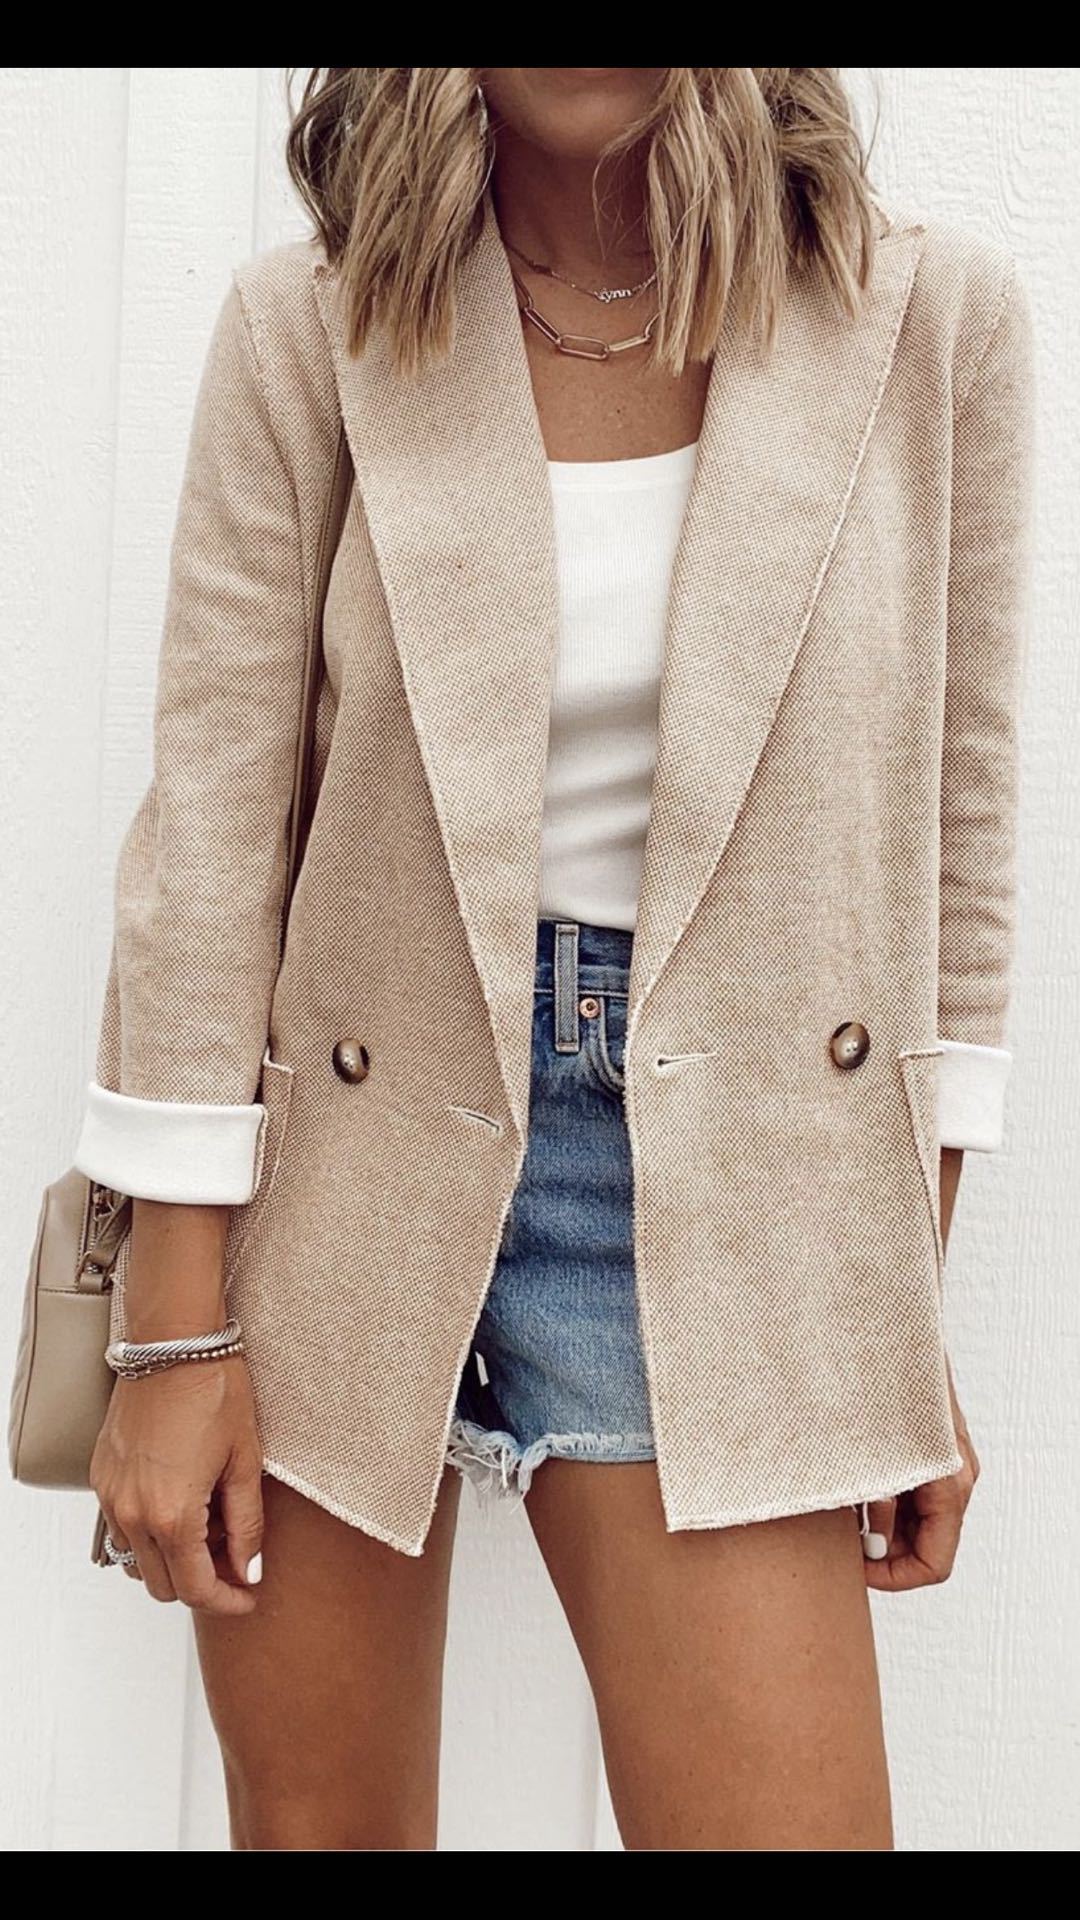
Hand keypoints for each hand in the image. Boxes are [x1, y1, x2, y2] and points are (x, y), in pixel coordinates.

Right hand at [91, 1356, 263, 1614]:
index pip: (196, 1590)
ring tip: (210, 1522)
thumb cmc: (214, 1392)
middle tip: (236, 1555)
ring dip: (173, 1559)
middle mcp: (133, 1513)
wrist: (174, 1344)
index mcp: (172, 1515)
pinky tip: (183, 1500)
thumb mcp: (245, 1462)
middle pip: (163, 1585)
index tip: (248, 1596)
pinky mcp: (102, 1477)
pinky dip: (150, 1532)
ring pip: (137, 1560)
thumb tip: (250, 1570)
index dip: (227, 1601)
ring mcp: (111, 1496)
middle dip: (202, 1582)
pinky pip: (121, 1527)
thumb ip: (248, 1525)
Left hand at [862, 1367, 979, 1590]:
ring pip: (917, 1521)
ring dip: (880, 1526)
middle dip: (884, 1553)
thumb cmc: (882, 1385)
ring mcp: (948, 1465)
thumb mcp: (871, 1454)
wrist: (894, 1328)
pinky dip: (883, 1500)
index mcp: (950, 1487)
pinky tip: (850, 1484)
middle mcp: (957, 1480)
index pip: (934, 1564)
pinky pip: (912, 1492)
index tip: (854, 1568)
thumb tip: (866, 1546)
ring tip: (840, 1510)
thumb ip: (874, 1505)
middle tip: (840, 1542)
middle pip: (926, 1545)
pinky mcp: (932, 1450)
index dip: (892, 1578)